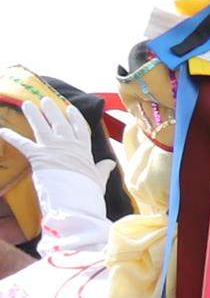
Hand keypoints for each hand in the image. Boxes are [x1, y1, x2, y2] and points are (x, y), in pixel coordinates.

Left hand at [2, 83, 110, 243]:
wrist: (76, 198)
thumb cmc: (89, 190)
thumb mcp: (99, 178)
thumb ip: (103, 168)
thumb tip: (111, 163)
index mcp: (83, 150)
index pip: (79, 128)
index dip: (74, 117)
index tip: (70, 108)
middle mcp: (67, 144)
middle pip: (59, 122)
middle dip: (52, 110)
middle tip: (45, 100)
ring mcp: (52, 148)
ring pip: (41, 126)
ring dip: (33, 115)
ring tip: (26, 104)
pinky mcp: (37, 155)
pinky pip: (22, 143)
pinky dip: (12, 137)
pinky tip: (3, 131)